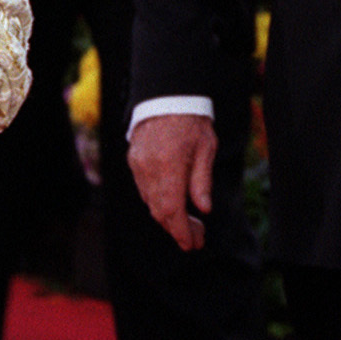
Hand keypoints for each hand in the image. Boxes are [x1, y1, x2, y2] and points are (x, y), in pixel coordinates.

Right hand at [127, 112, 216, 250]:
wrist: (167, 96)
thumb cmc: (191, 121)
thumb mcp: (206, 149)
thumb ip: (202, 181)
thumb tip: (203, 210)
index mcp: (170, 166)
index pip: (171, 209)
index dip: (181, 231)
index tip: (192, 243)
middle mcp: (149, 169)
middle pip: (159, 211)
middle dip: (177, 229)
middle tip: (196, 239)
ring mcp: (138, 165)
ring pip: (150, 202)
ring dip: (168, 217)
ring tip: (188, 225)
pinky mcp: (134, 161)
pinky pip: (145, 190)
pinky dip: (158, 202)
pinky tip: (173, 205)